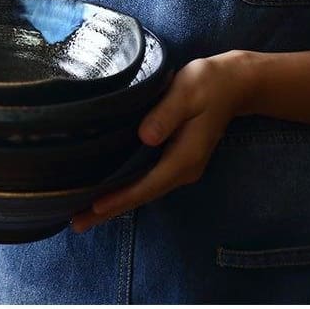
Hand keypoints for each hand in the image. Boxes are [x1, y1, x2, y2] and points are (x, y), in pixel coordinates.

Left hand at [71, 50, 253, 232]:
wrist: (233, 85)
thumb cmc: (207, 84)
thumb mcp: (186, 92)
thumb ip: (166, 114)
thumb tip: (145, 138)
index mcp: (185, 158)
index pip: (147, 185)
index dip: (120, 197)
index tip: (94, 207)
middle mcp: (183, 170)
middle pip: (141, 196)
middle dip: (109, 210)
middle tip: (76, 224)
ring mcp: (179, 168)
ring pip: (142, 191)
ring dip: (114, 204)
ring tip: (82, 215)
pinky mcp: (174, 161)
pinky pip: (146, 182)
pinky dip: (125, 191)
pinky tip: (105, 193)